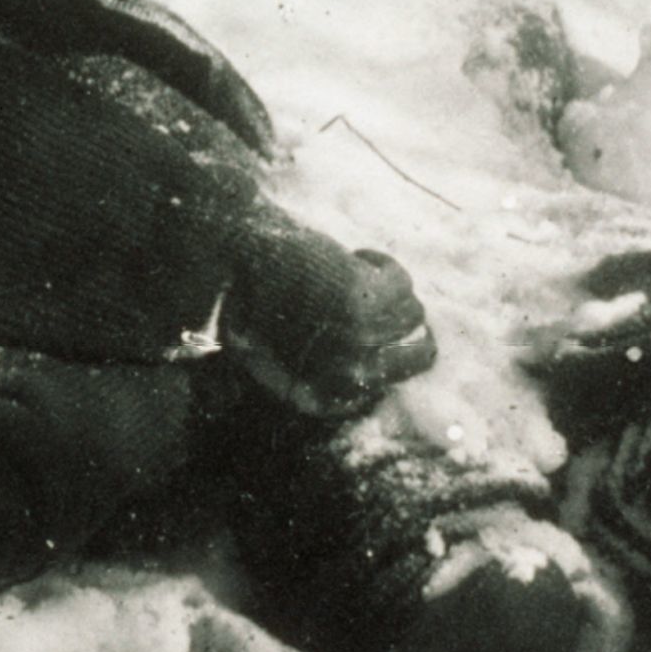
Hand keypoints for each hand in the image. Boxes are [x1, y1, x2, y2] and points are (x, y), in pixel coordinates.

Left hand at [219, 241, 439, 420]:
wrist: (231, 256)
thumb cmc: (241, 306)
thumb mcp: (264, 360)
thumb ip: (311, 380)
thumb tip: (363, 386)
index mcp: (325, 395)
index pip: (383, 389)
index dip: (387, 357)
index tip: (381, 337)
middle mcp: (351, 375)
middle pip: (419, 357)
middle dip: (412, 333)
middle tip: (393, 308)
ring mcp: (362, 335)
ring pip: (414, 314)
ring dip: (391, 292)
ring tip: (357, 278)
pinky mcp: (368, 295)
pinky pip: (404, 281)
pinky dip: (384, 264)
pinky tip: (356, 258)